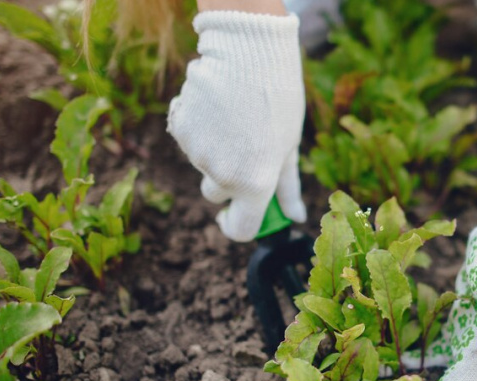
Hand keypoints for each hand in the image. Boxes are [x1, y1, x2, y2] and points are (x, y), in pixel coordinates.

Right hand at [167, 11, 305, 241]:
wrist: (249, 54)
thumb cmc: (279, 101)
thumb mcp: (289, 147)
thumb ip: (287, 187)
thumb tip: (296, 217)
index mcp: (255, 185)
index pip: (240, 229)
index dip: (238, 225)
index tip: (238, 214)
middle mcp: (223, 176)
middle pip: (216, 195)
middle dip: (228, 181)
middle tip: (246, 146)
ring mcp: (197, 154)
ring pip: (202, 165)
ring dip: (215, 150)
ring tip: (235, 119)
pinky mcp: (180, 130)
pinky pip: (188, 141)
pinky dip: (199, 130)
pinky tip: (217, 108)